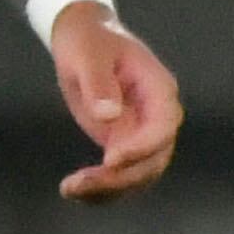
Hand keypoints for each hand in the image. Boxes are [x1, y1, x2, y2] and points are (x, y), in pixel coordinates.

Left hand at [51, 5, 178, 201]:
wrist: (84, 40)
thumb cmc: (88, 41)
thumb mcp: (88, 55)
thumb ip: (98, 83)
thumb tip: (108, 115)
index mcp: (158, 89)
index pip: (163, 126)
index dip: (142, 147)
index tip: (110, 159)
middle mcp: (157, 116)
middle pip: (155, 158)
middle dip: (122, 177)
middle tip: (80, 183)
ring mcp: (142, 132)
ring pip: (140, 173)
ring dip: (110, 189)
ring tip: (71, 191)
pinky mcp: (123, 142)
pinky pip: (122, 173)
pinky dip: (103, 189)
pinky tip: (75, 193)